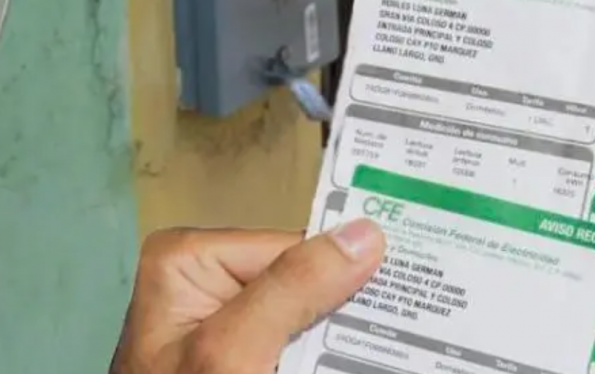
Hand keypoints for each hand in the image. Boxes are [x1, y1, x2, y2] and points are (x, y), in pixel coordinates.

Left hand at [110, 219, 385, 373]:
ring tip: (390, 347)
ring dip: (340, 343)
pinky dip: (323, 358)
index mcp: (188, 257)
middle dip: (343, 312)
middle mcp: (204, 279)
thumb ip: (292, 289)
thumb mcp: (232, 350)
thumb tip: (364, 235)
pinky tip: (353, 360)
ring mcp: (222, 322)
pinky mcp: (238, 356)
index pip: (289, 247)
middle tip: (407, 326)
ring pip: (307, 320)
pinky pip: (294, 347)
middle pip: (301, 281)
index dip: (342, 274)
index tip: (404, 291)